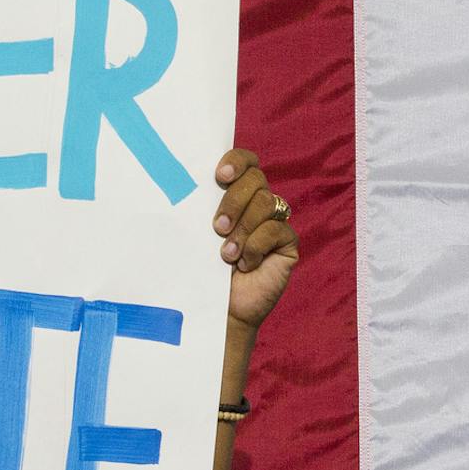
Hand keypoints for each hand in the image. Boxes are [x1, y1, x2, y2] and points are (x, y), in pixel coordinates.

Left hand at [213, 149, 298, 331]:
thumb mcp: (195, 232)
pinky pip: (277, 229)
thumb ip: (196, 205)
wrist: (217, 308)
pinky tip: (245, 265)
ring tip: (226, 254)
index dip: (236, 161)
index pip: (245, 161)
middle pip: (256, 179)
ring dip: (243, 228)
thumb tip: (181, 179)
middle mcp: (257, 203)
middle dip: (233, 201)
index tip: (219, 176)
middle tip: (217, 227)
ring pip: (266, 202)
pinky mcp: (287, 243)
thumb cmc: (200, 269)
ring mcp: (274, 222)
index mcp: (234, 193)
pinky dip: (256, 246)